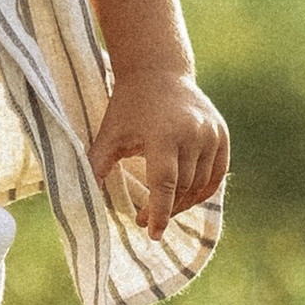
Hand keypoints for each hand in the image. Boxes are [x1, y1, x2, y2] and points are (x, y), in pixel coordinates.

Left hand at [89, 69, 227, 236]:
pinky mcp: (222, 134)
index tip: (152, 234)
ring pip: (201, 184)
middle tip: (145, 221)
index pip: (165, 183)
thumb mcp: (109, 134)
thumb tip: (82, 196)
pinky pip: (217, 174)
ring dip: (183, 203)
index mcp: (163, 134)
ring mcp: (210, 133)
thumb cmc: (129, 106)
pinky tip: (186, 199)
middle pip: (183, 187)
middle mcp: (192, 133)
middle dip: (165, 210)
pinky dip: (204, 190)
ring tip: (163, 210)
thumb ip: (97, 164)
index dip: (159, 212)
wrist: (158, 71)